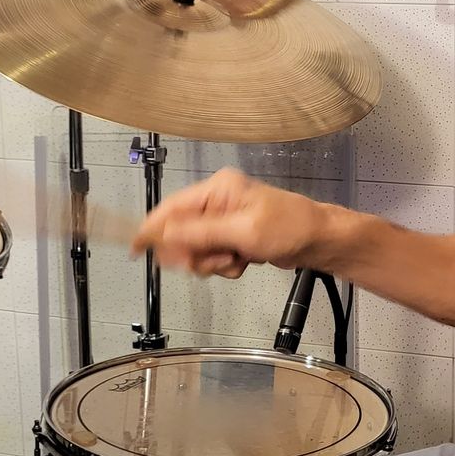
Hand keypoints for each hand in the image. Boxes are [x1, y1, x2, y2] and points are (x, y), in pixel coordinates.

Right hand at [132, 167, 324, 278]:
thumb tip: (165, 235)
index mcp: (217, 190)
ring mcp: (224, 221)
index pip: (171, 208)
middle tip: (214, 259)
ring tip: (236, 259)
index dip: (151, 229)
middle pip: (180, 233)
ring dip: (212, 262)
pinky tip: (243, 261)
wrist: (319, 241)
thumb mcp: (243, 232)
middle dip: (194, 253)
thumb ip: (201, 233)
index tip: (135, 247)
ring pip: (196, 250)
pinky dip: (224, 265)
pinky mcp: (232, 237)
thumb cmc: (291, 227)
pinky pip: (212, 257)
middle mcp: (217, 202)